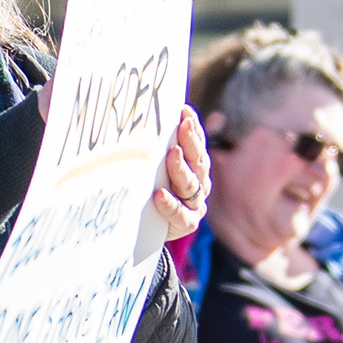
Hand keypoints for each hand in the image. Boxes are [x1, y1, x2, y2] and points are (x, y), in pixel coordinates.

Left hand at [148, 110, 209, 245]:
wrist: (146, 232)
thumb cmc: (150, 194)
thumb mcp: (154, 170)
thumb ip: (156, 151)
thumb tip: (142, 121)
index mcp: (195, 168)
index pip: (197, 145)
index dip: (193, 128)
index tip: (184, 111)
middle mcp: (199, 185)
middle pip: (197, 162)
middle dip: (190, 141)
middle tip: (183, 125)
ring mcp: (194, 205)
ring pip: (190, 185)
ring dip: (180, 169)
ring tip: (172, 153)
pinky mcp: (185, 224)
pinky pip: (179, 214)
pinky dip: (170, 204)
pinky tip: (160, 194)